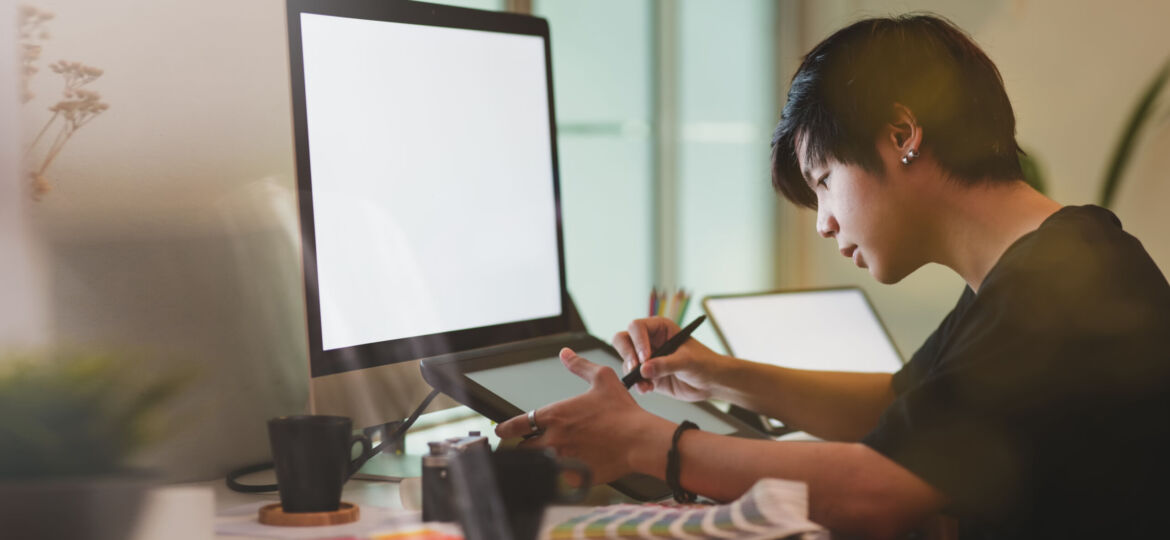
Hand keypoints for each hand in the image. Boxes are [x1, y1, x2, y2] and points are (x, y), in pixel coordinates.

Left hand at [495, 347, 671, 484]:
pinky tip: (560, 477)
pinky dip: (554, 479)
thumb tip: (565, 353)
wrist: (639, 440)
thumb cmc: (622, 411)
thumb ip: (580, 365)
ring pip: (536, 466)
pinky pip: (555, 481)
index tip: (501, 431)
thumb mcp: (602, 378)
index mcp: (554, 415)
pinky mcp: (573, 477)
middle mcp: (553, 438)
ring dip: (536, 463)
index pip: (517, 424)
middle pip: (522, 449)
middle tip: (526, 448)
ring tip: (540, 463)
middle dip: (522, 448)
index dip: (506, 429)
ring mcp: (561, 460)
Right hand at [612, 316, 727, 400]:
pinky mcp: (648, 375)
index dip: (637, 341)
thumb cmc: (705, 363)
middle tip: (635, 369)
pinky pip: (634, 378)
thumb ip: (666, 364)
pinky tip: (648, 389)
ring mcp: (647, 358)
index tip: (645, 358)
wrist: (712, 382)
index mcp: (660, 328)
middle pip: (623, 340)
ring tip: (648, 384)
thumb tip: (643, 369)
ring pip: (627, 361)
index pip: (637, 327)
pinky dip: (638, 385)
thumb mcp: (687, 361)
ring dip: (633, 374)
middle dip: (627, 355)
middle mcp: (650, 340)